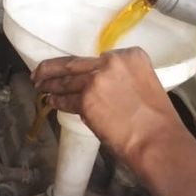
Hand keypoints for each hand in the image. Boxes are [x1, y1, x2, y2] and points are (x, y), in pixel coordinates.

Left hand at [32, 48, 184, 164]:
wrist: (157, 140)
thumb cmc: (157, 119)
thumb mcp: (145, 84)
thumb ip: (123, 77)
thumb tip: (102, 85)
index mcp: (130, 55)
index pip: (97, 58)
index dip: (80, 65)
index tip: (71, 68)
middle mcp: (111, 62)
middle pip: (73, 64)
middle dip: (52, 69)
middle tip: (38, 73)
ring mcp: (96, 81)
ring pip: (66, 82)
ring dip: (50, 85)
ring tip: (40, 88)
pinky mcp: (85, 100)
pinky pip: (66, 100)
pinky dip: (57, 102)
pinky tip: (51, 102)